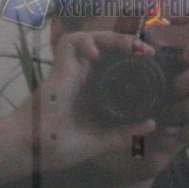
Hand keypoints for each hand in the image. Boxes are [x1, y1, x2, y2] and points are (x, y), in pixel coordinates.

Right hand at [23, 29, 158, 171]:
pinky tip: (96, 53)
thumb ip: (124, 134)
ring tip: (131, 47)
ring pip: (92, 39)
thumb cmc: (62, 146)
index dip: (132, 57)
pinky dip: (84, 41)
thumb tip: (152, 124)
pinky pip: (70, 42)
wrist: (36, 150)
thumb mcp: (101, 140)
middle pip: (107, 47)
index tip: (150, 62)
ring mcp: (72, 70)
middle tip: (147, 51)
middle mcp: (85, 77)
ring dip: (113, 37)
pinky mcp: (59, 68)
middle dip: (128, 43)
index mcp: (94, 90)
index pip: (115, 63)